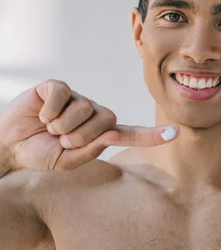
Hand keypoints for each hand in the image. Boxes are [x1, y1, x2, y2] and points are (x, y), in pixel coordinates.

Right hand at [0, 79, 179, 171]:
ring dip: (63, 125)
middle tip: (61, 140)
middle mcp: (92, 113)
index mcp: (99, 134)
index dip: (151, 135)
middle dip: (81, 136)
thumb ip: (88, 151)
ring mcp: (75, 98)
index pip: (129, 133)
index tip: (175, 133)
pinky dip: (50, 109)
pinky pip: (62, 94)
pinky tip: (41, 115)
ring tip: (50, 129)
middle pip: (107, 119)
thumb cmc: (41, 154)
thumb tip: (109, 137)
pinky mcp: (56, 87)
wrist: (11, 145)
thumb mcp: (66, 161)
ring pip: (84, 108)